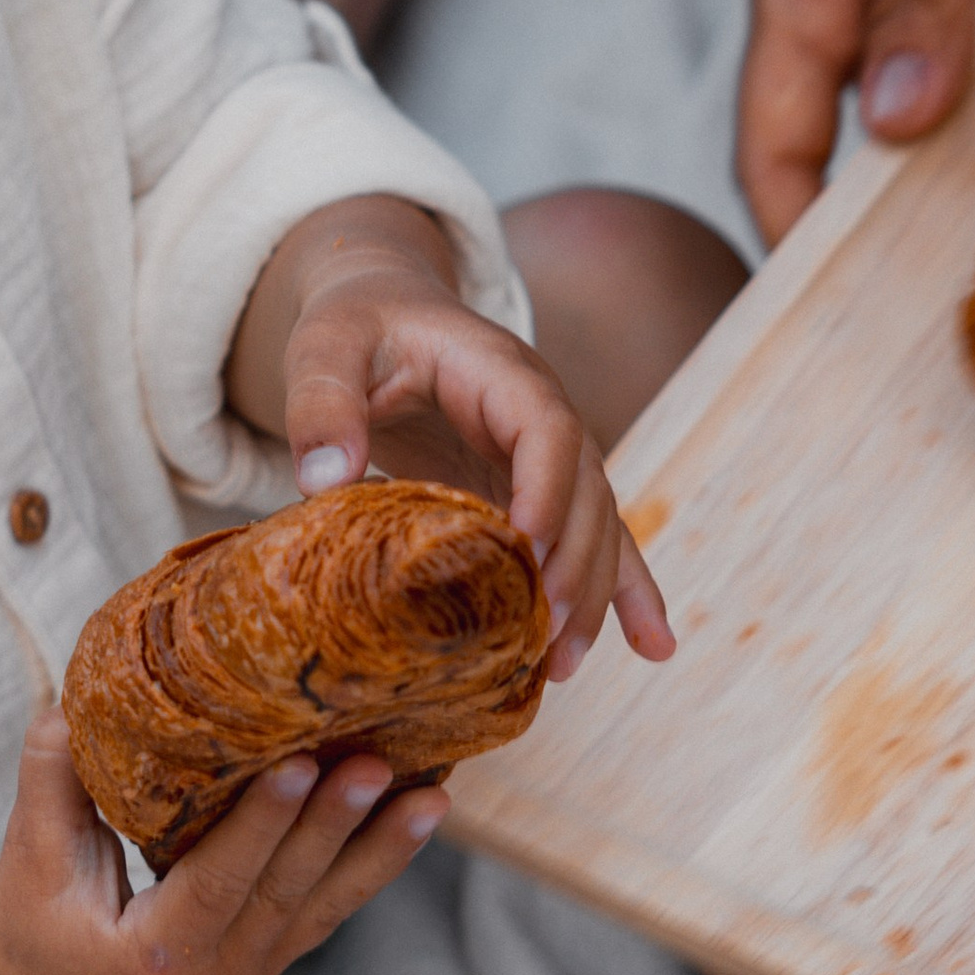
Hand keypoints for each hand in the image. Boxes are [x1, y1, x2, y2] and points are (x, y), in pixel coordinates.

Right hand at [0, 707, 442, 974]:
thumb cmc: (27, 920)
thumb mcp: (28, 854)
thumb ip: (53, 777)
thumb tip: (77, 698)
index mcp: (153, 958)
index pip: (219, 884)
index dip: (262, 826)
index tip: (301, 764)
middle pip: (287, 894)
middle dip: (338, 828)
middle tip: (379, 764)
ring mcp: (249, 973)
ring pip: (324, 908)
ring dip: (380, 850)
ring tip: (433, 796)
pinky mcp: (269, 958)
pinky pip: (327, 909)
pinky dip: (372, 864)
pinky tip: (414, 817)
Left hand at [245, 199, 669, 682]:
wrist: (383, 306)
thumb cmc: (355, 323)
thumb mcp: (324, 345)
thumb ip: (320, 401)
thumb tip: (322, 480)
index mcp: (499, 370)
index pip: (546, 428)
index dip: (547, 487)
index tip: (528, 549)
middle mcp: (540, 413)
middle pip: (585, 490)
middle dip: (573, 564)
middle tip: (542, 634)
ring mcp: (544, 456)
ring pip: (595, 527)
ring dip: (591, 596)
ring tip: (562, 667)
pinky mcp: (533, 489)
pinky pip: (592, 539)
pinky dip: (623, 591)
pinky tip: (654, 647)